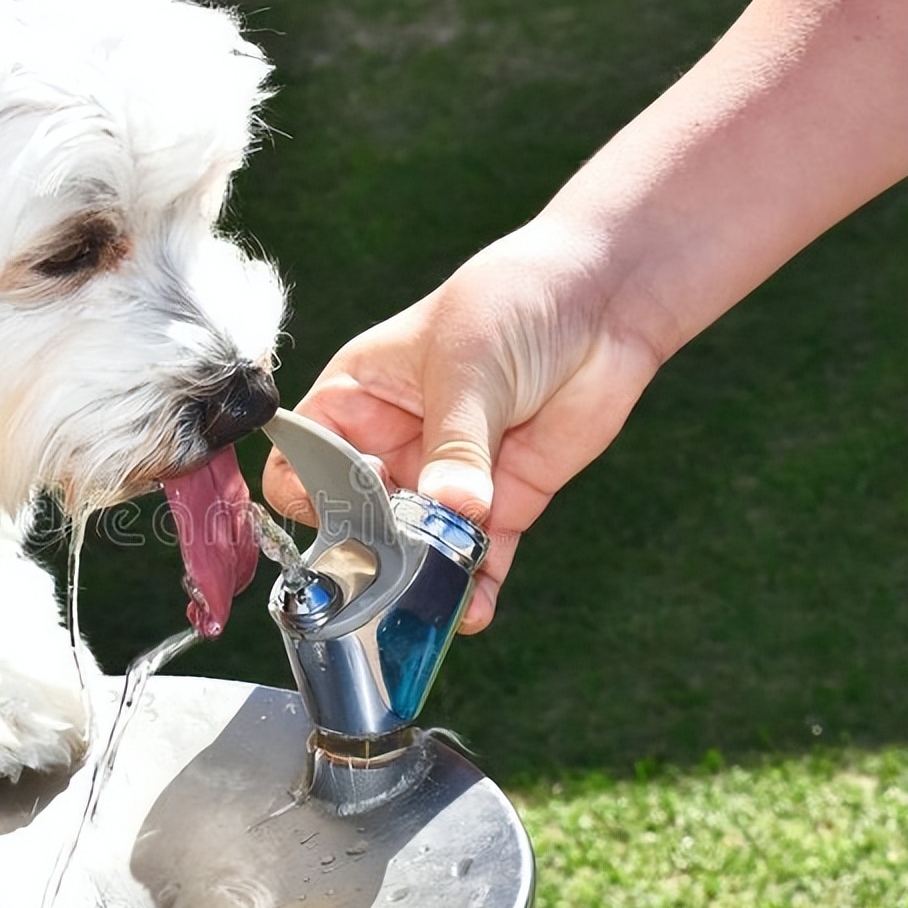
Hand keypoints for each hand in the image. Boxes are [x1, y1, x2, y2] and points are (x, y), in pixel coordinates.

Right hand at [262, 221, 663, 632]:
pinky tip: (472, 608)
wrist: (604, 299)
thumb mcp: (469, 366)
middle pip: (358, 516)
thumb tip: (452, 508)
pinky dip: (474, 588)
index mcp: (357, 397)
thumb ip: (456, 444)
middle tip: (395, 567)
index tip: (348, 507)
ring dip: (422, 578)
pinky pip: (476, 557)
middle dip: (372, 549)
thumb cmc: (514, 300)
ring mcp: (444, 478)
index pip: (303, 457)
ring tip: (434, 602)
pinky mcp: (498, 502)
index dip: (311, 490)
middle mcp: (391, 443)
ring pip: (416, 545)